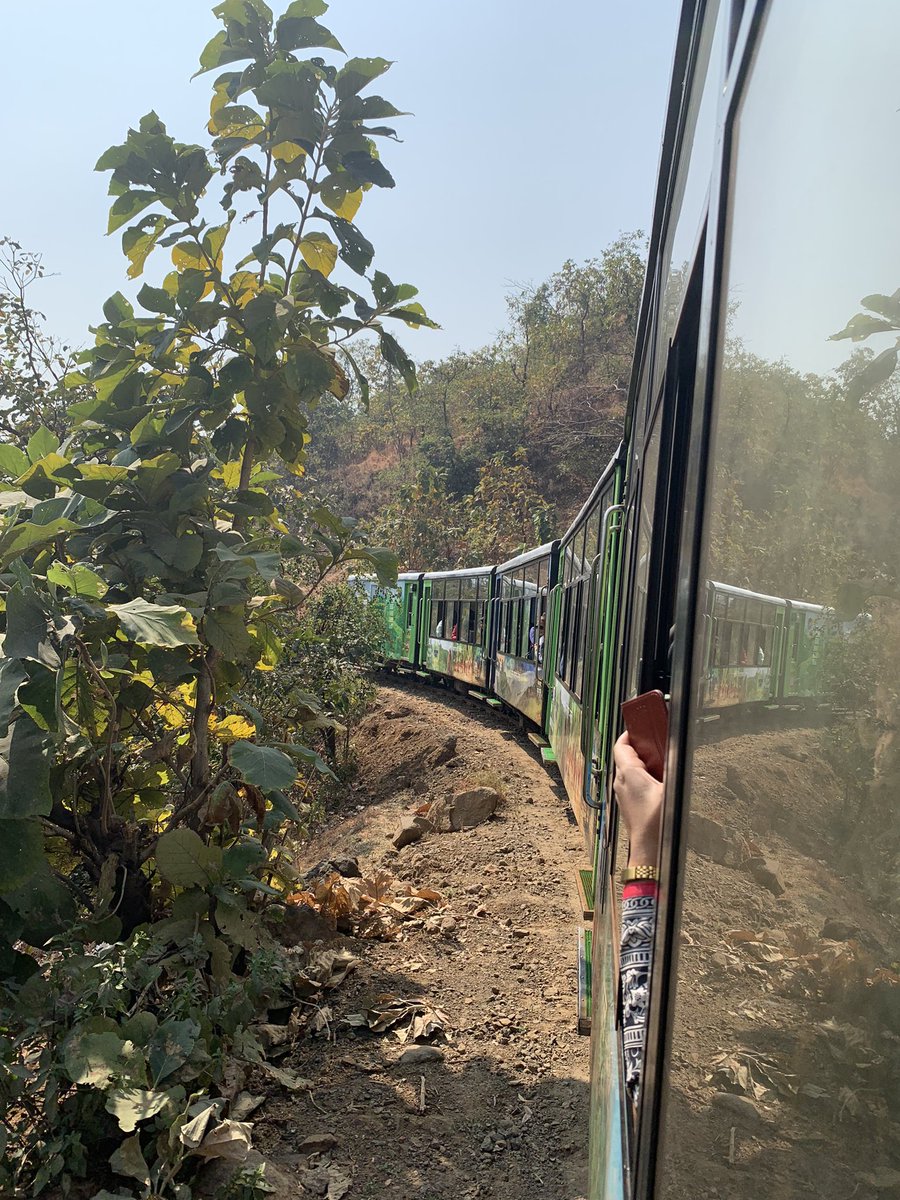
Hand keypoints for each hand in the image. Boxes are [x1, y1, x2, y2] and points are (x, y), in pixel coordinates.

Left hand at [613, 732, 663, 865]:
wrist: (649, 850)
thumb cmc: (657, 821)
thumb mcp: (671, 787)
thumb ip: (674, 765)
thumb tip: (678, 749)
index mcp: (628, 773)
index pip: (622, 744)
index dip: (631, 733)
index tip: (642, 726)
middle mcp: (620, 782)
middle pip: (626, 756)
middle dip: (642, 747)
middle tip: (659, 743)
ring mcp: (622, 794)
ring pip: (629, 770)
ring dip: (644, 764)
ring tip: (663, 763)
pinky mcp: (628, 805)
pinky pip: (633, 784)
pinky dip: (644, 778)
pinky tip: (660, 784)